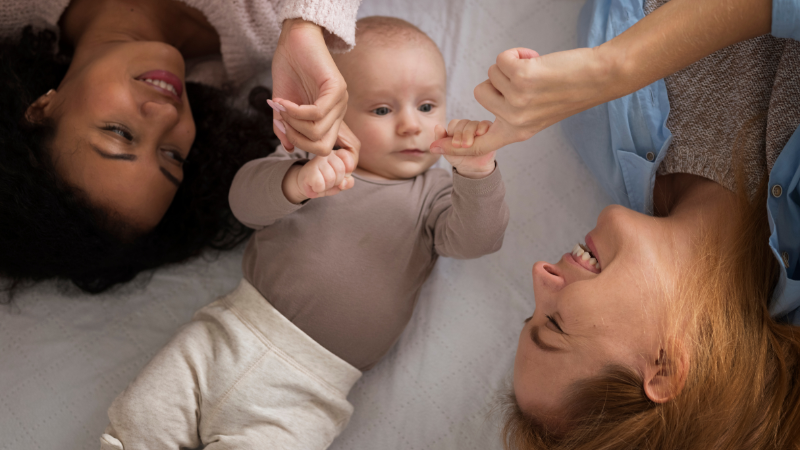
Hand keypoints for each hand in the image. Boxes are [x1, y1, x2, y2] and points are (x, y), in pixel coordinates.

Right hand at [270, 19, 347, 155]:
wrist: (295, 40)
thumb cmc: (290, 69)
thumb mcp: (283, 105)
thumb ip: (284, 127)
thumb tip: (287, 148)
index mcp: (329, 118)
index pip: (322, 148)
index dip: (298, 143)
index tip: (282, 125)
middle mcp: (338, 112)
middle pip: (323, 147)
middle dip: (297, 138)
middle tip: (282, 120)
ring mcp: (340, 101)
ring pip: (318, 131)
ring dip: (294, 122)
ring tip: (282, 106)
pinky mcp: (337, 88)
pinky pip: (317, 112)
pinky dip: (296, 111)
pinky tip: (285, 101)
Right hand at [282, 122, 359, 202]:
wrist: (306, 183)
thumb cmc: (324, 181)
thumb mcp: (339, 182)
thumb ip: (348, 182)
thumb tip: (344, 183)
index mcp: (336, 154)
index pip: (347, 157)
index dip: (347, 170)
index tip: (342, 176)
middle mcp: (326, 154)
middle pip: (340, 170)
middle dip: (337, 181)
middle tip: (329, 181)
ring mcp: (316, 160)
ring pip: (330, 178)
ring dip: (327, 187)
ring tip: (322, 184)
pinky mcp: (308, 170)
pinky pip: (319, 184)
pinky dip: (319, 190)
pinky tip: (315, 186)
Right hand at [431, 46, 614, 156]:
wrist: (598, 79)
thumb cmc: (568, 91)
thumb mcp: (537, 112)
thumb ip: (511, 112)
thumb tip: (486, 94)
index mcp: (516, 132)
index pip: (480, 143)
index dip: (455, 144)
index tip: (434, 145)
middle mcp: (514, 121)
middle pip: (480, 90)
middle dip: (500, 79)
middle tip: (529, 82)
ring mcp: (517, 100)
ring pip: (493, 72)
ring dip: (512, 65)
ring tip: (538, 71)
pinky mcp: (523, 79)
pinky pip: (503, 57)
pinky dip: (518, 52)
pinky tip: (538, 60)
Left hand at [433, 120, 496, 178]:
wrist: (474, 169)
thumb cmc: (460, 159)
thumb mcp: (447, 151)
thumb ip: (440, 140)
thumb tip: (437, 126)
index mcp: (457, 129)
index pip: (454, 123)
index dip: (453, 132)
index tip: (454, 144)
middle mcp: (468, 127)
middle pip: (464, 122)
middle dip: (460, 133)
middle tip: (460, 145)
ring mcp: (479, 128)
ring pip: (474, 123)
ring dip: (470, 132)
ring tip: (469, 144)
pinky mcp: (490, 131)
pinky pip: (486, 124)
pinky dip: (482, 127)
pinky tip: (480, 134)